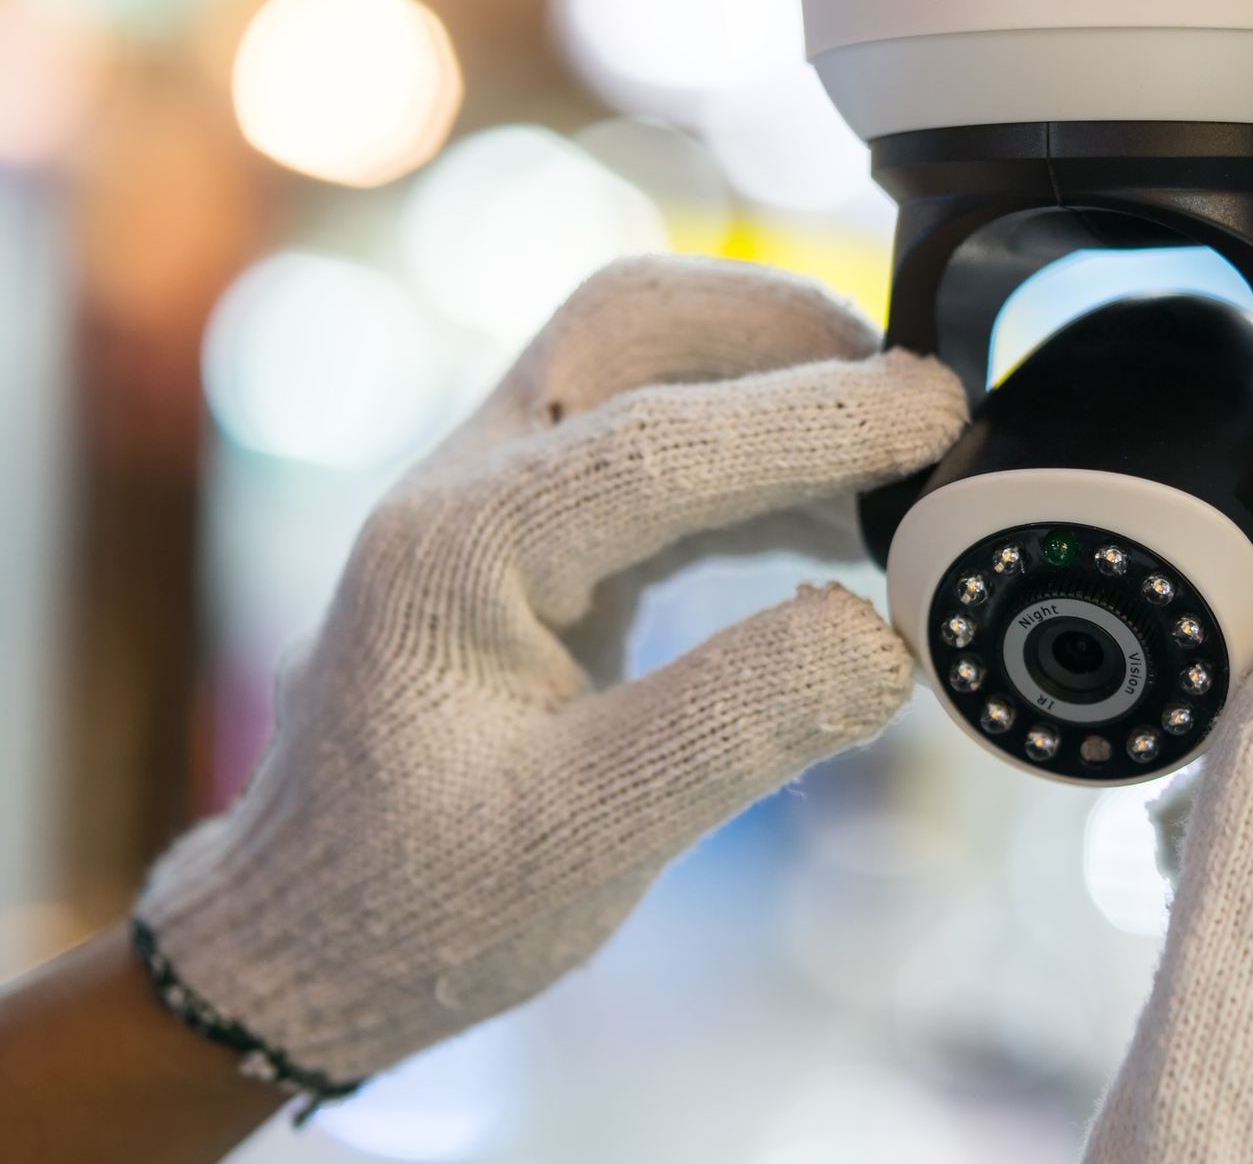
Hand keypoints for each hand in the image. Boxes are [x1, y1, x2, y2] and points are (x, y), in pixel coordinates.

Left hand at [133, 256, 967, 1095]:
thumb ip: (736, 727)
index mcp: (456, 555)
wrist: (312, 928)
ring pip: (638, 361)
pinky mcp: (530, 531)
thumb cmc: (424, 896)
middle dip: (781, 328)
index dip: (812, 421)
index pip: (655, 443)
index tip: (940, 412)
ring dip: (772, 378)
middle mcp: (464, 488)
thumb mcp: (585, 839)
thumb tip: (883, 633)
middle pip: (627, 325)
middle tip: (914, 390)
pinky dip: (752, 454)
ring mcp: (492, 495)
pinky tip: (831, 520)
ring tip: (895, 456)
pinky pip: (650, 441)